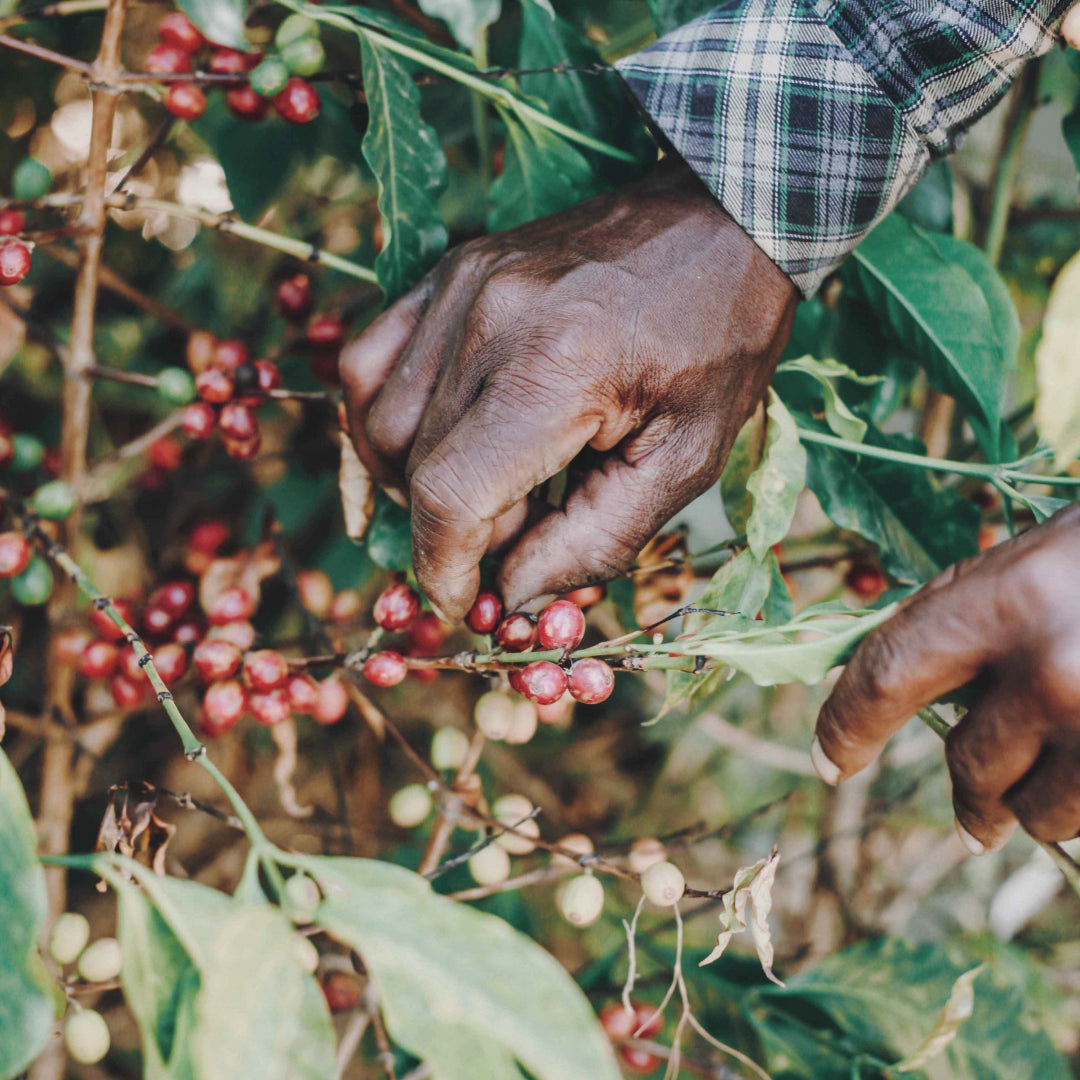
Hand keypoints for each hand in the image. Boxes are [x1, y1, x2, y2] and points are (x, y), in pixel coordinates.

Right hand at [340, 161, 797, 621]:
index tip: (468, 602)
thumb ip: (594, 540)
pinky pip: (372, 358)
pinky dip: (385, 418)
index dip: (444, 568)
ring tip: (488, 486)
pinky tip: (435, 438)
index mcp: (559, 370)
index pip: (450, 495)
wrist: (719, 221)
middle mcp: (491, 319)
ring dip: (413, 478)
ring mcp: (461, 285)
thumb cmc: (719, 345)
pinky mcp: (450, 270)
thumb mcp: (686, 461)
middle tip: (514, 534)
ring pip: (379, 416)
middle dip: (451, 529)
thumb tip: (512, 596)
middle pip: (412, 463)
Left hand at [813, 503, 1079, 851]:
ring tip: (1053, 787)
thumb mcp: (1030, 564)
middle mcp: (1054, 668)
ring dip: (1036, 809)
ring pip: (1039, 811)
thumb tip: (899, 692)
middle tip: (975, 816)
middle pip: (971, 765)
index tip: (828, 763)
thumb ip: (965, 624)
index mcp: (1004, 600)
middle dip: (970, 796)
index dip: (846, 727)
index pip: (887, 675)